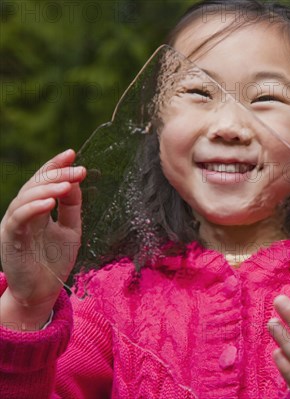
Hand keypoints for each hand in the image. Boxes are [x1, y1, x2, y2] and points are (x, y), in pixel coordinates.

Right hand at [0, 149, 85, 328]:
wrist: (42, 292)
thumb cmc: (55, 260)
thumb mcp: (70, 228)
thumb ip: (71, 206)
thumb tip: (75, 180)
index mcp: (37, 209)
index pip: (44, 180)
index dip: (55, 165)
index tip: (72, 153)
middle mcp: (23, 213)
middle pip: (35, 184)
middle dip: (57, 174)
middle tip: (78, 169)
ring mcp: (15, 225)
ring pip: (26, 198)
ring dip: (47, 188)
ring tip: (67, 183)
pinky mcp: (10, 239)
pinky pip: (19, 219)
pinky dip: (33, 208)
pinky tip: (48, 202)